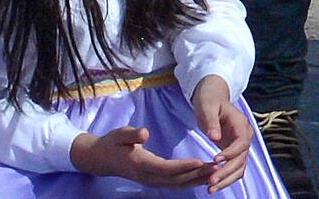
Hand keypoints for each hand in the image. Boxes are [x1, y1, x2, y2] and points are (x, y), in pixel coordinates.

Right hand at [69, 126, 210, 188]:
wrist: (100, 159)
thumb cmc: (112, 143)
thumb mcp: (119, 134)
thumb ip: (132, 134)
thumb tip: (145, 133)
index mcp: (140, 164)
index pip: (165, 168)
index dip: (183, 166)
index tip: (201, 160)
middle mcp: (146, 176)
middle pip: (174, 179)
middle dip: (196, 174)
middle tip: (217, 167)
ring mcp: (149, 181)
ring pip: (175, 184)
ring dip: (196, 179)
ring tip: (215, 172)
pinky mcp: (152, 180)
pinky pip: (173, 184)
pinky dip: (188, 181)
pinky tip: (203, 177)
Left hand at [191, 75, 252, 193]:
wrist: (213, 99)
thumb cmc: (210, 101)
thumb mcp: (208, 107)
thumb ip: (211, 122)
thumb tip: (214, 137)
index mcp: (241, 124)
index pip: (241, 142)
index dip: (230, 153)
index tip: (215, 160)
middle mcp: (245, 136)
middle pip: (241, 158)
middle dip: (226, 172)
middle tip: (210, 182)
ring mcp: (240, 145)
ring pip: (240, 167)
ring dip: (227, 180)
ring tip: (210, 189)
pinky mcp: (234, 152)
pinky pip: (234, 169)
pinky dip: (226, 179)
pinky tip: (213, 186)